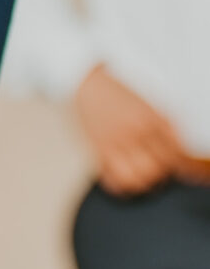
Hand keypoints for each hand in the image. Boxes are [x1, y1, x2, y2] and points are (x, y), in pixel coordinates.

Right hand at [74, 64, 207, 194]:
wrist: (86, 82)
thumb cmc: (117, 92)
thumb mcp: (148, 103)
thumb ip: (167, 125)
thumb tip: (181, 149)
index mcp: (150, 119)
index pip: (175, 154)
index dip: (182, 166)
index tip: (183, 170)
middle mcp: (134, 133)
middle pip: (158, 170)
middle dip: (162, 174)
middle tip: (159, 169)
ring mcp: (115, 143)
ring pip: (136, 180)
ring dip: (142, 182)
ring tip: (143, 176)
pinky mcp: (98, 150)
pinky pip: (113, 179)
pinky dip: (120, 186)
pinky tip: (124, 179)